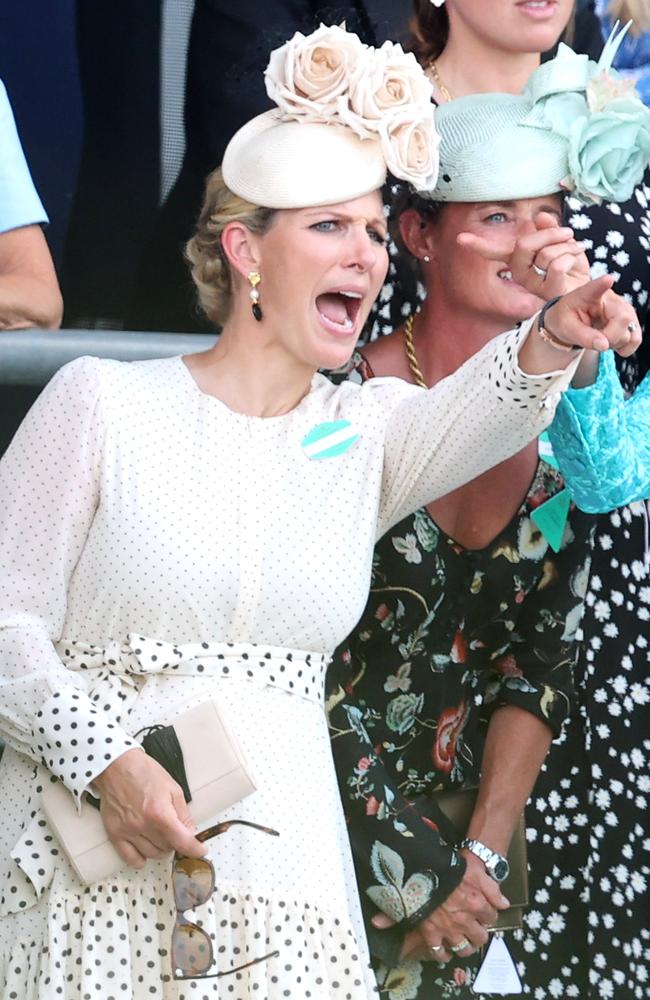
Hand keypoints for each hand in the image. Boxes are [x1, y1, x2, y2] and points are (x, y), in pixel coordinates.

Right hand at [93, 748, 206, 867]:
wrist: (117, 766)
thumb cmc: (145, 773)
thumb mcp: (173, 788)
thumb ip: (183, 813)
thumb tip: (190, 832)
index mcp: (160, 812)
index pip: (182, 842)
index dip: (195, 849)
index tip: (200, 850)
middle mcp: (143, 825)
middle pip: (167, 848)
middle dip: (176, 842)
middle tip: (175, 831)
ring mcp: (127, 831)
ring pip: (151, 855)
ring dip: (161, 849)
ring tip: (161, 835)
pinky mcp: (114, 834)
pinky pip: (130, 859)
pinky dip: (141, 859)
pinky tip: (146, 848)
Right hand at [372, 853, 508, 963]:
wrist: (421, 870)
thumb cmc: (449, 867)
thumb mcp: (475, 870)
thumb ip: (492, 888)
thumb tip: (504, 904)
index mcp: (477, 905)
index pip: (492, 917)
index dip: (489, 914)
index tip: (485, 911)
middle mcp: (464, 921)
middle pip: (480, 937)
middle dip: (480, 933)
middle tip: (476, 928)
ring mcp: (447, 929)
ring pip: (463, 949)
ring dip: (466, 947)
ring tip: (465, 942)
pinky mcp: (431, 933)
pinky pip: (439, 952)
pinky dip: (444, 954)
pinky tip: (446, 951)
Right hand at [457, 212, 589, 299]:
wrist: (590, 289)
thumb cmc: (573, 267)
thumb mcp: (561, 241)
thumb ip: (549, 228)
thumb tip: (539, 216)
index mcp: (519, 259)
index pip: (494, 251)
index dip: (478, 244)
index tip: (460, 238)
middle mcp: (520, 273)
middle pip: (523, 244)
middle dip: (550, 234)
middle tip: (567, 233)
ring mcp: (533, 285)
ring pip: (545, 254)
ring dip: (568, 246)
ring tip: (576, 250)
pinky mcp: (548, 292)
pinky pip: (557, 265)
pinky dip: (573, 256)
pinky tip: (578, 261)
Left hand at [539, 276, 640, 355]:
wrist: (570, 322)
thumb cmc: (566, 320)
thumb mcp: (567, 329)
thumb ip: (584, 337)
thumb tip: (604, 345)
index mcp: (588, 295)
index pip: (596, 287)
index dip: (602, 284)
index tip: (607, 280)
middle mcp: (612, 299)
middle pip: (624, 319)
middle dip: (610, 337)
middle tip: (593, 337)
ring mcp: (624, 309)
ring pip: (631, 333)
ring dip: (615, 343)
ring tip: (600, 337)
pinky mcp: (631, 321)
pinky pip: (635, 339)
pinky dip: (624, 347)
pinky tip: (611, 343)